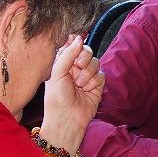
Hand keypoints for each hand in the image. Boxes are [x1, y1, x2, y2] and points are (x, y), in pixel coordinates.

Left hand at [41, 35, 104, 153]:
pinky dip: (94, 82)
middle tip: (78, 66)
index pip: (72, 45)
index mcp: (62, 62)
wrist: (67, 118)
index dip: (75, 44)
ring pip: (95, 62)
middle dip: (84, 58)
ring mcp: (86, 75)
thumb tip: (79, 38)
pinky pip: (101, 74)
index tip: (75, 48)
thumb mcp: (57, 72)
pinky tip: (86, 90)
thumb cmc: (57, 98)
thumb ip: (67, 53)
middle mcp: (74, 67)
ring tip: (79, 84)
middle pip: (86, 50)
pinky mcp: (96, 85)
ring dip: (88, 72)